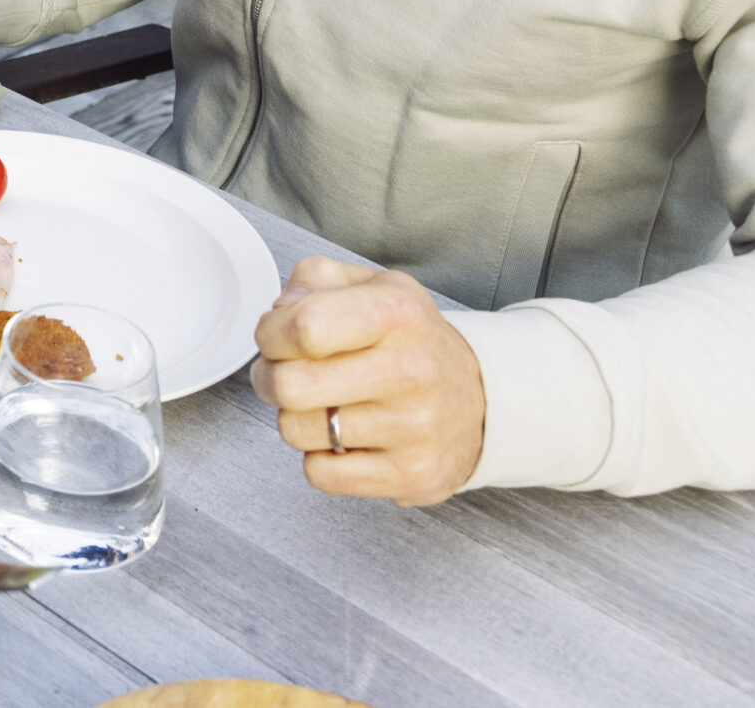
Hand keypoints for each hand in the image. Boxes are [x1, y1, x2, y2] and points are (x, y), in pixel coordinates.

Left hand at [250, 256, 485, 503]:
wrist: (484, 399)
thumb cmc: (410, 341)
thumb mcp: (372, 287)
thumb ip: (314, 279)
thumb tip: (279, 311)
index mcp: (397, 313)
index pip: (302, 328)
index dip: (270, 334)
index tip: (275, 337)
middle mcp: (411, 370)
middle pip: (289, 385)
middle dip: (270, 377)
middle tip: (285, 373)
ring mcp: (415, 428)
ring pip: (295, 430)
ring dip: (294, 417)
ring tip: (323, 403)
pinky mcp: (412, 475)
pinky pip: (319, 474)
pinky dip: (320, 458)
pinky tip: (345, 437)